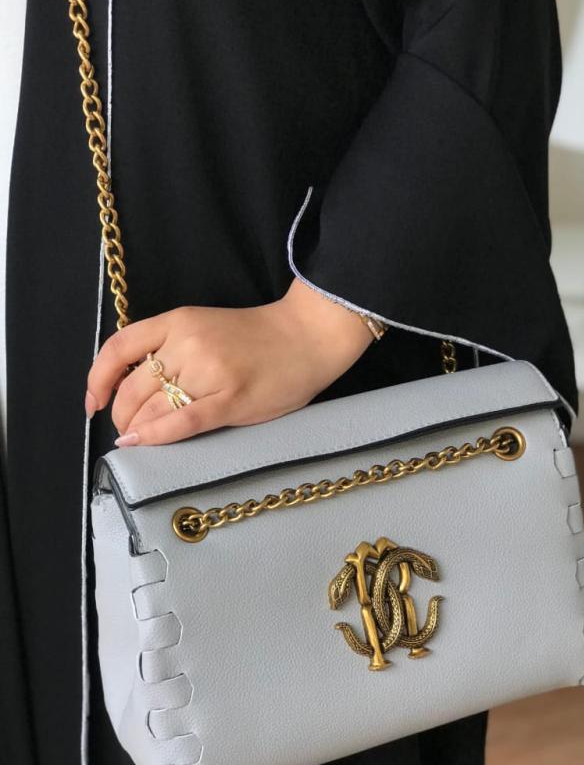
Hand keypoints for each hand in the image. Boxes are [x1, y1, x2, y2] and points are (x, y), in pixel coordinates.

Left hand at [85, 279, 373, 445]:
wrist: (308, 337)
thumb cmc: (259, 338)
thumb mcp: (205, 328)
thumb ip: (172, 348)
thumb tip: (134, 386)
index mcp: (180, 321)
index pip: (120, 348)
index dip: (98, 378)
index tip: (94, 400)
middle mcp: (189, 344)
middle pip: (133, 388)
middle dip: (120, 415)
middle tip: (126, 428)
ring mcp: (210, 373)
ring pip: (152, 410)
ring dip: (136, 430)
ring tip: (139, 439)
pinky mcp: (230, 400)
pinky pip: (181, 424)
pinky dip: (154, 437)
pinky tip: (141, 443)